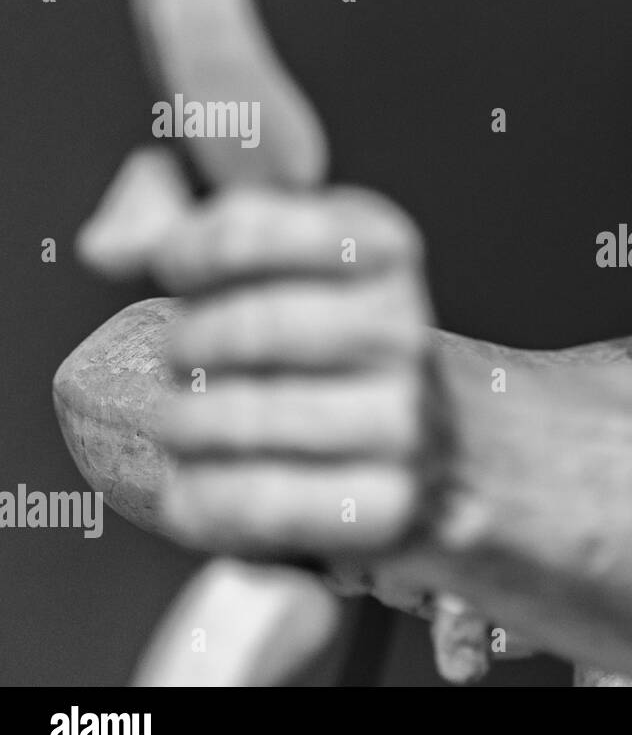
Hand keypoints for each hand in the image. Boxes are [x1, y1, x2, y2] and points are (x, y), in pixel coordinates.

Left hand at [78, 147, 432, 559]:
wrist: (421, 439)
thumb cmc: (321, 347)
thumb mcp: (278, 263)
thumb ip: (191, 235)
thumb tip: (107, 246)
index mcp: (381, 249)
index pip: (253, 230)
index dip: (193, 250)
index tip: (181, 268)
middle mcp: (404, 330)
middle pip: (250, 327)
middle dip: (188, 347)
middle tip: (186, 361)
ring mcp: (404, 421)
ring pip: (245, 417)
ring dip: (187, 426)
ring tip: (192, 426)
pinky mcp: (388, 504)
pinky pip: (258, 501)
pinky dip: (203, 500)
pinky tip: (204, 485)